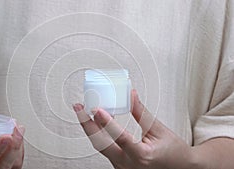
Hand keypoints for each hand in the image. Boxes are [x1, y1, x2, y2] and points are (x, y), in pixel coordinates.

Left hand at [73, 90, 195, 168]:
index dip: (108, 122)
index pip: (120, 137)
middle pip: (100, 144)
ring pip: (101, 146)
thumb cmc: (174, 152)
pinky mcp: (119, 166)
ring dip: (92, 128)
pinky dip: (100, 134)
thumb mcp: (159, 130)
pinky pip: (105, 149)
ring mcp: (122, 167)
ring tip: (84, 112)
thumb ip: (142, 113)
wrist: (181, 168)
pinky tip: (97, 123)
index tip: (98, 108)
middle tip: (79, 108)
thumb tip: (131, 95)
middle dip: (87, 124)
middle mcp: (128, 164)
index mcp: (142, 156)